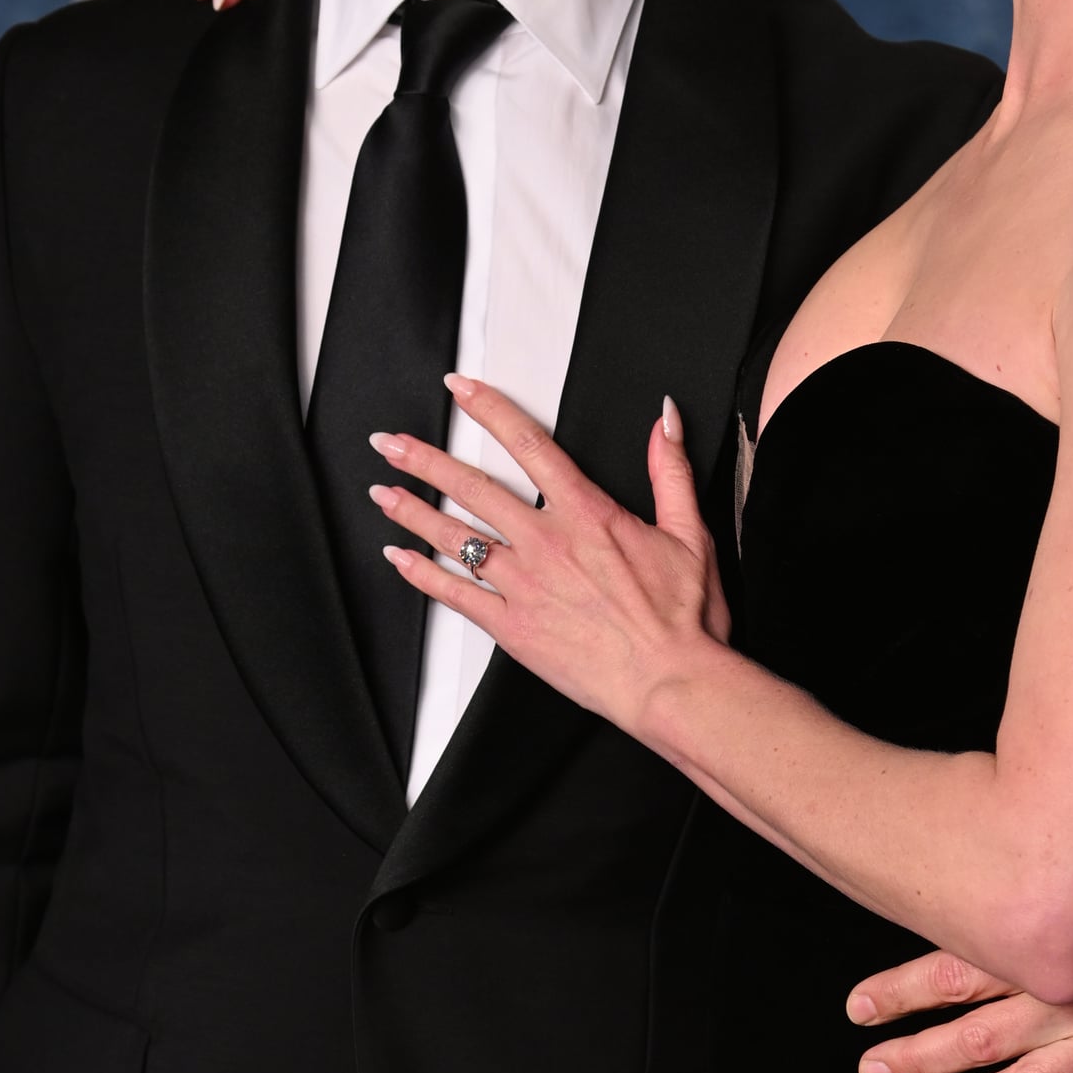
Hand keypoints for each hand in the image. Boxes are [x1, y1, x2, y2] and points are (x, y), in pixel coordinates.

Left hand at [367, 375, 729, 729]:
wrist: (669, 682)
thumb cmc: (682, 618)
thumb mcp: (689, 532)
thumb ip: (671, 471)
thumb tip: (662, 422)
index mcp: (586, 514)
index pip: (528, 444)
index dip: (489, 409)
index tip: (460, 390)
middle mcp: (546, 543)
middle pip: (472, 488)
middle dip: (425, 460)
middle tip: (391, 444)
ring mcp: (523, 585)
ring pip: (455, 538)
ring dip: (413, 511)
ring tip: (382, 492)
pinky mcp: (511, 627)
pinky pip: (455, 595)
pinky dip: (421, 574)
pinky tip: (399, 557)